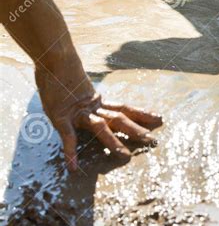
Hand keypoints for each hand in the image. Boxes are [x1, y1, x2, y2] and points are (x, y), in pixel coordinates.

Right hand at [35, 58, 161, 170]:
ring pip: (100, 127)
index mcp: (98, 101)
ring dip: (113, 141)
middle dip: (136, 129)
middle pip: (119, 118)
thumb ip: (87, 99)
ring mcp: (77, 112)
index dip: (141, 114)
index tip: (158, 118)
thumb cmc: (63, 74)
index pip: (124, 108)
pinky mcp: (60, 117)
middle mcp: (92, 107)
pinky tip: (73, 166)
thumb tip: (94, 103)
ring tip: (125, 155)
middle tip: (153, 140)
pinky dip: (70, 152)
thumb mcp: (79, 89)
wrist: (53, 59)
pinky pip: (67, 137)